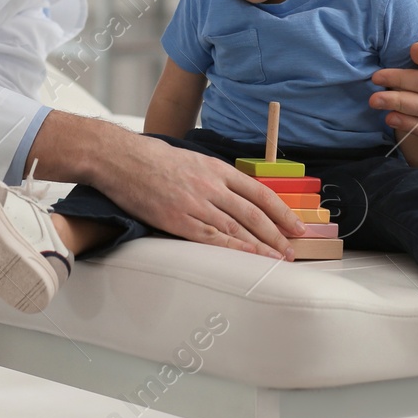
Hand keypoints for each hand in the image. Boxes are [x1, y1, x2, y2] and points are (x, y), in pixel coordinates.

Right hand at [92, 134, 306, 259]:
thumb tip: (232, 195)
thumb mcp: (192, 159)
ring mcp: (196, 204)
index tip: (296, 226)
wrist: (121, 158)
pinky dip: (235, 250)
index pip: (260, 193)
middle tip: (293, 251)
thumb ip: (214, 177)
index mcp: (217, 169)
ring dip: (262, 247)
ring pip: (238, 229)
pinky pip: (213, 238)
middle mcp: (212, 186)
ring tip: (278, 260)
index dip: (282, 212)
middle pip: (254, 214)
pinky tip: (250, 258)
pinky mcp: (179, 220)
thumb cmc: (152, 158)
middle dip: (277, 235)